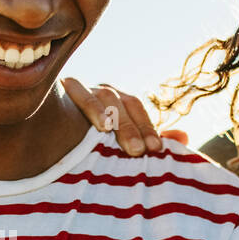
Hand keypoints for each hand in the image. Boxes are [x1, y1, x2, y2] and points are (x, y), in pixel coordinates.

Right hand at [61, 77, 187, 154]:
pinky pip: (73, 89)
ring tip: (107, 130)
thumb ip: (152, 139)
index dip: (146, 126)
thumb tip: (184, 137)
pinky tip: (82, 116)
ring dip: (103, 112)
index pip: (136, 107)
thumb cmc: (94, 145)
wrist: (54, 140)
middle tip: (137, 150)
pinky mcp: (61, 90)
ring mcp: (82, 89)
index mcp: (119, 101)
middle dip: (129, 126)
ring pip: (98, 95)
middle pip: (120, 102)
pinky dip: (80, 99)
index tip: (155, 149)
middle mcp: (102, 92)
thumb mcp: (124, 142)